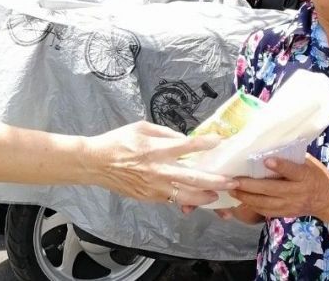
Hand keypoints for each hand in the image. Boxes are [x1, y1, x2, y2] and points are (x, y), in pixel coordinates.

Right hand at [86, 120, 235, 207]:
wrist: (96, 163)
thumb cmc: (118, 141)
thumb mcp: (141, 127)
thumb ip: (165, 133)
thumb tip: (184, 139)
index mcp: (156, 149)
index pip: (186, 146)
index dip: (205, 144)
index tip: (220, 141)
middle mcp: (158, 170)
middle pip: (192, 177)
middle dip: (215, 180)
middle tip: (232, 182)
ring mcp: (154, 187)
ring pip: (186, 196)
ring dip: (205, 196)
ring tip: (219, 196)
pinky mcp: (150, 197)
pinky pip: (173, 199)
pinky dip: (187, 200)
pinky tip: (198, 198)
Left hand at [229, 155, 328, 219]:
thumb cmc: (317, 175)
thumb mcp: (309, 162)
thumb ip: (291, 156)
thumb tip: (268, 144)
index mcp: (305, 176)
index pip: (293, 171)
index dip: (280, 166)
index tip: (266, 160)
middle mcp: (298, 192)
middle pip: (272, 189)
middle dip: (250, 185)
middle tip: (232, 180)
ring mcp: (292, 205)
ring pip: (266, 203)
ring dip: (246, 197)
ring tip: (231, 190)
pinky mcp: (287, 213)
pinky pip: (267, 212)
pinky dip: (252, 206)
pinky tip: (240, 200)